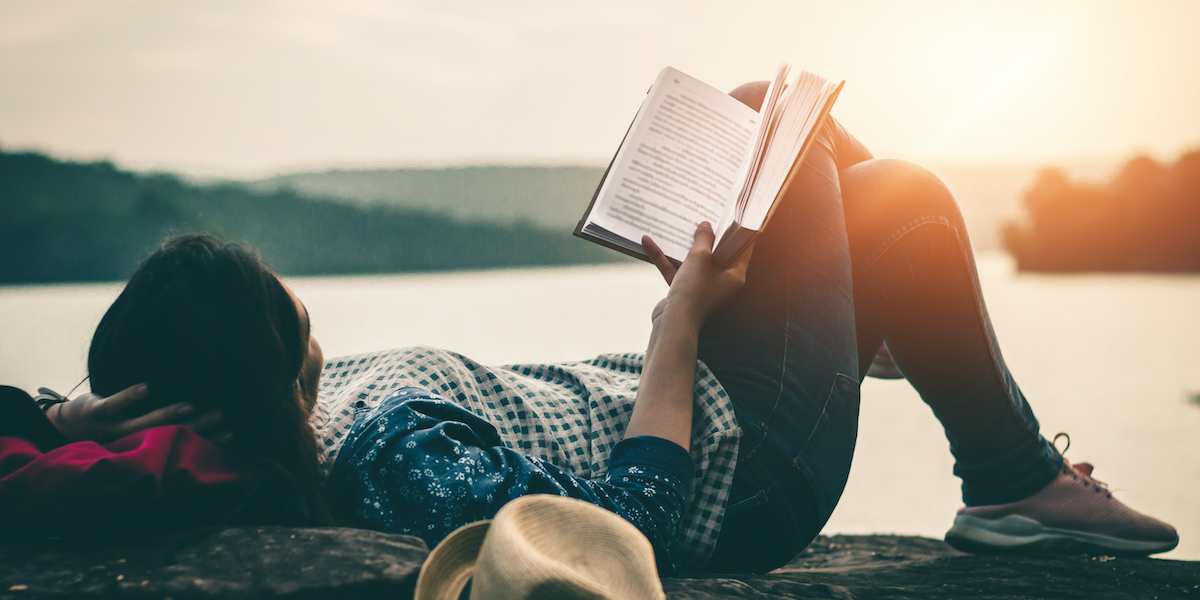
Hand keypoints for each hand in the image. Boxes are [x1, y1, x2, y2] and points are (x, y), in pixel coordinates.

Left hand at [49, 384, 226, 443]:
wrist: (67, 424)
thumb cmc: (111, 427)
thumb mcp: (135, 435)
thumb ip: (161, 430)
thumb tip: (197, 419)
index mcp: (144, 448)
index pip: (182, 444)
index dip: (209, 440)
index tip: (232, 433)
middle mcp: (131, 442)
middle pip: (169, 434)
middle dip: (197, 427)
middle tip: (222, 416)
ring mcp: (113, 428)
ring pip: (144, 424)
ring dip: (167, 415)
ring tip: (190, 407)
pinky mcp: (97, 412)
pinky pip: (113, 405)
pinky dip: (129, 397)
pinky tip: (146, 388)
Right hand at [643, 222, 753, 327]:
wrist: (673, 324)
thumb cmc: (694, 291)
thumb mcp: (700, 257)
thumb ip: (704, 238)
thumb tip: (706, 226)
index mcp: (734, 274)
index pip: (740, 248)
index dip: (736, 231)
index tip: (731, 214)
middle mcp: (720, 280)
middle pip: (715, 252)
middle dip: (705, 234)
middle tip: (702, 215)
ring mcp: (701, 286)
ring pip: (692, 260)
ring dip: (681, 245)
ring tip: (674, 225)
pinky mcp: (683, 290)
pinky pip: (675, 269)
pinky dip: (663, 257)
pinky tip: (648, 242)